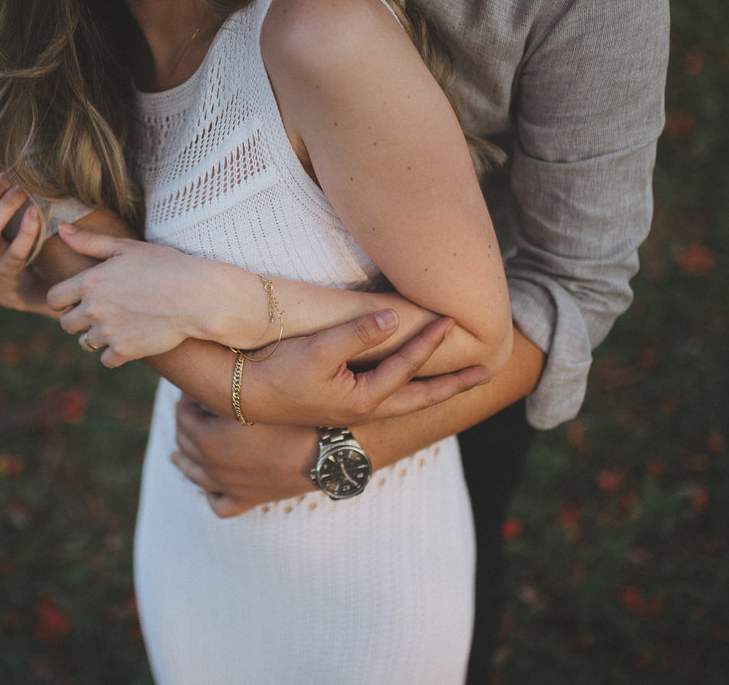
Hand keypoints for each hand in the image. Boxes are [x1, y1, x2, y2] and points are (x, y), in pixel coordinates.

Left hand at [47, 223, 240, 366]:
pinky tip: (129, 339)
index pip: (54, 299)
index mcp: (90, 282)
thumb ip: (90, 241)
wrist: (197, 296)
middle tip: (101, 312)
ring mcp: (108, 332)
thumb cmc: (165, 266)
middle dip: (79, 319)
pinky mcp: (124, 351)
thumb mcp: (127, 248)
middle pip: (66, 324)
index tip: (79, 298)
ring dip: (96, 336)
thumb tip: (61, 229)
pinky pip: (105, 359)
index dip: (64, 299)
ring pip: (85, 343)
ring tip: (117, 325)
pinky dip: (114, 353)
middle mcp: (93, 309)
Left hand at [171, 393, 318, 516]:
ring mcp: (230, 486)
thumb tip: (211, 374)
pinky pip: (219, 504)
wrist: (332, 447)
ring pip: (194, 475)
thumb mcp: (255, 394)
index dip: (186, 397)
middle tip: (194, 406)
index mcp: (209, 440)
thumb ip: (226, 388)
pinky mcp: (249, 500)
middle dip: (185, 422)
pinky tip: (210, 484)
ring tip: (183, 447)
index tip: (196, 386)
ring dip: (185, 458)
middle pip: (184, 442)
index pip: (182, 414)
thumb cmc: (297, 414)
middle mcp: (213, 466)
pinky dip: (210, 493)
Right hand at [236, 310, 491, 427]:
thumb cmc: (276, 372)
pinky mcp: (342, 403)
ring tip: (459, 377)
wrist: (241, 393)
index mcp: (363, 400)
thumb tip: (395, 318)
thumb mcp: (318, 350)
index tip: (451, 321)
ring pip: (406, 399)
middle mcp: (364, 410)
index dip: (430, 342)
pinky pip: (389, 395)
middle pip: (421, 397)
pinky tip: (411, 379)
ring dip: (435, 387)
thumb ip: (358, 334)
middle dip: (455, 384)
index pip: (407, 368)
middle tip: (487, 373)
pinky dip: (409, 387)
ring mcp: (353, 409)